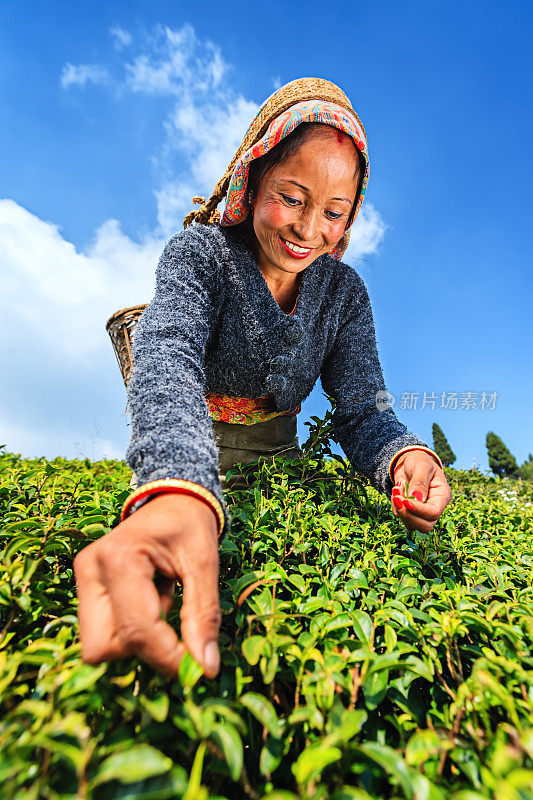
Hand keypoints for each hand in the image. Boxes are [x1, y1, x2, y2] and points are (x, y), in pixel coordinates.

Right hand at [73, 493, 220, 678]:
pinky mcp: (87, 588)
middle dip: (143, 650)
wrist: (172, 500)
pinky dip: (131, 629)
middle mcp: (91, 570)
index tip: (199, 670)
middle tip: (175, 624)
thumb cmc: (190, 526)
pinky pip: (104, 632)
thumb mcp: (205, 564)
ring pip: (99, 645)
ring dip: (138, 639)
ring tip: (162, 601)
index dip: (168, 658)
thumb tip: (205, 669)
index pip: (137, 630)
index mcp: (119, 558)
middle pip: (103, 647)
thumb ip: (204, 615)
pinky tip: (150, 601)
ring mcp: (83, 579)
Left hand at [391, 452, 451, 532]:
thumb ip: (420, 482)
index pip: (434, 512)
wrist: (409, 461)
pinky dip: (395, 506)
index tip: (405, 500)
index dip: (419, 510)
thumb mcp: (421, 466)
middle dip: (408, 515)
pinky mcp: (411, 511)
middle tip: (397, 498)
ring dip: (399, 509)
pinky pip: (401, 517)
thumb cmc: (419, 461)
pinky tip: (396, 491)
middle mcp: (434, 507)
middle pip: (425, 525)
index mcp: (442, 496)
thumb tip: (416, 500)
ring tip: (396, 489)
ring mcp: (422, 511)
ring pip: (412, 524)